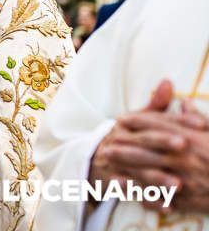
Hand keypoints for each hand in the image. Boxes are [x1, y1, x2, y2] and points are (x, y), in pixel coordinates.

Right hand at [88, 80, 203, 205]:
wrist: (90, 159)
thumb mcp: (136, 120)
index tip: (199, 125)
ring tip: (179, 184)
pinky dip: (149, 200)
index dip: (175, 121)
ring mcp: (113, 161)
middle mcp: (118, 140)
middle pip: (141, 141)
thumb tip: (168, 82)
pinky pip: (131, 192)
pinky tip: (167, 205)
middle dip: (162, 143)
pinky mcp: (112, 181)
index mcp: (126, 123)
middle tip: (184, 146)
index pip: (152, 120)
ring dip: (157, 177)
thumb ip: (155, 105)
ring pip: (137, 168)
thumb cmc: (122, 138)